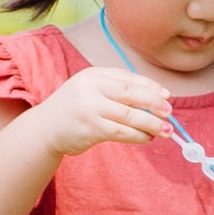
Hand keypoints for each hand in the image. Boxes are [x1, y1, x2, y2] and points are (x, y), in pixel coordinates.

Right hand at [43, 67, 172, 158]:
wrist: (44, 129)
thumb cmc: (74, 108)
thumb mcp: (90, 90)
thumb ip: (116, 89)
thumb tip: (155, 96)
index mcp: (93, 75)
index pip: (128, 79)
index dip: (150, 87)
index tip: (166, 96)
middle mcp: (91, 89)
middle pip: (131, 94)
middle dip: (154, 103)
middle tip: (170, 112)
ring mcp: (90, 109)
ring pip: (129, 115)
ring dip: (151, 124)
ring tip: (166, 130)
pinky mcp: (90, 129)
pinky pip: (121, 132)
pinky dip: (138, 136)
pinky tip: (148, 139)